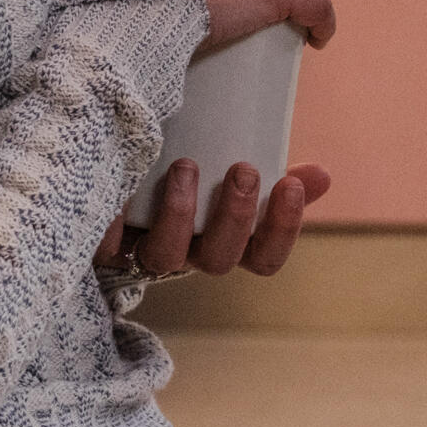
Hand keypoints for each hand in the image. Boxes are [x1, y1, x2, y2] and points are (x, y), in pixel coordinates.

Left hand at [99, 161, 333, 279]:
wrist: (117, 177)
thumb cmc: (191, 170)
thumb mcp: (233, 169)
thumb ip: (276, 169)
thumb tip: (322, 175)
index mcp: (228, 241)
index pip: (265, 259)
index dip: (282, 230)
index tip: (290, 185)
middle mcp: (189, 253)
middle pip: (220, 260)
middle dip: (236, 218)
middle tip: (244, 170)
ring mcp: (146, 251)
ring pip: (165, 257)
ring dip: (180, 214)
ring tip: (186, 166)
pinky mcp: (104, 245)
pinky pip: (107, 246)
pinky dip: (117, 218)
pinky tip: (128, 181)